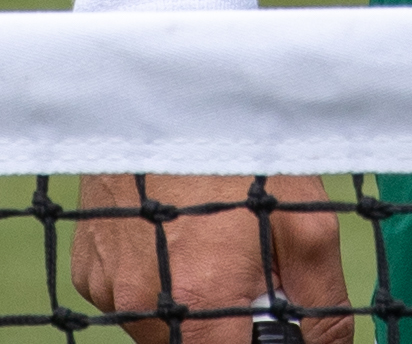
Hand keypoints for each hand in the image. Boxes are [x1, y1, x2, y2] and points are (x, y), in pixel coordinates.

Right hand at [69, 171, 353, 343]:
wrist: (170, 92)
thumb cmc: (243, 150)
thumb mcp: (307, 223)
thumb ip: (322, 305)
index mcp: (198, 300)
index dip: (263, 341)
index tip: (274, 316)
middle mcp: (138, 304)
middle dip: (229, 321)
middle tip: (249, 273)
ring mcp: (106, 288)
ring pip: (162, 322)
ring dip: (194, 300)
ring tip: (215, 243)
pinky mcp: (89, 268)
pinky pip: (131, 294)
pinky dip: (159, 278)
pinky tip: (180, 235)